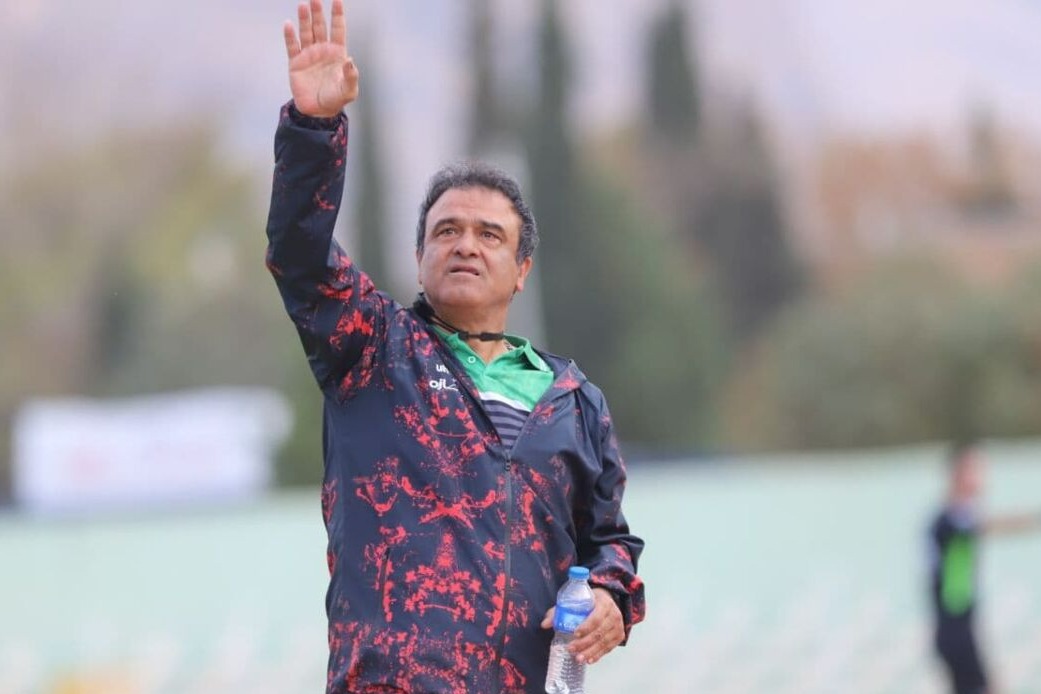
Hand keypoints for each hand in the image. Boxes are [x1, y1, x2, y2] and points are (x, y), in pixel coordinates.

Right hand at [283, 0, 358, 117]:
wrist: (318, 111)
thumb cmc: (336, 99)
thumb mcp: (348, 90)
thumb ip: (351, 76)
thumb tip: (350, 61)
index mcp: (337, 53)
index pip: (338, 29)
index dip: (337, 15)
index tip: (337, 0)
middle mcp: (322, 50)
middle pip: (320, 26)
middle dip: (318, 12)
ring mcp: (308, 54)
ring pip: (306, 32)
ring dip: (305, 19)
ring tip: (303, 6)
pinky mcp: (295, 62)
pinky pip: (292, 46)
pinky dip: (290, 35)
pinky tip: (288, 24)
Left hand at [540, 588, 624, 665]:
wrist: (609, 600)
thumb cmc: (590, 600)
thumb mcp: (577, 600)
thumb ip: (560, 611)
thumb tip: (544, 624)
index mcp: (604, 603)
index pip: (596, 617)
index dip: (586, 627)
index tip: (574, 634)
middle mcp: (614, 615)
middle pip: (599, 632)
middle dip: (585, 643)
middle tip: (571, 649)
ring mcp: (618, 626)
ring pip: (604, 642)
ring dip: (591, 652)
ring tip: (578, 658)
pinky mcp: (619, 636)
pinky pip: (609, 648)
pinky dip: (598, 655)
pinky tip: (589, 660)